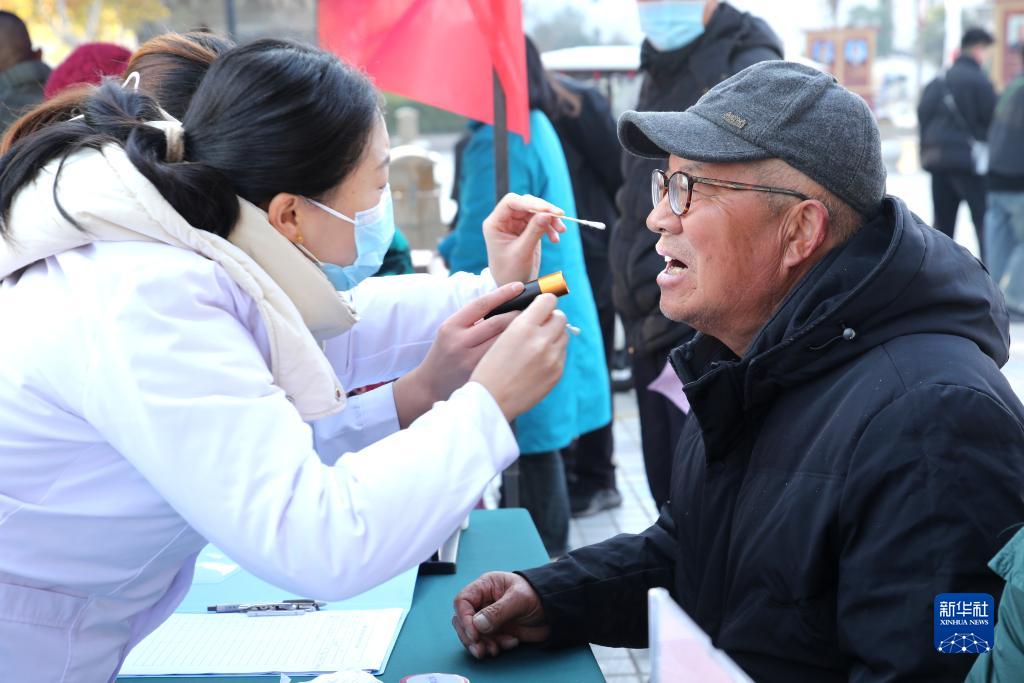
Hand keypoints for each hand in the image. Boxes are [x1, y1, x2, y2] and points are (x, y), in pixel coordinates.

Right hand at [393, 282, 523, 426]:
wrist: (431, 386)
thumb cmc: (446, 353)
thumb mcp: (450, 331)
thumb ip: (473, 318)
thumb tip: (507, 301)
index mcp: (451, 326)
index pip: (481, 304)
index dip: (503, 293)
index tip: (520, 286)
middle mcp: (460, 343)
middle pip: (498, 322)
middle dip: (519, 314)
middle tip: (533, 310)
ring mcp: (471, 361)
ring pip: (506, 341)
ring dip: (523, 332)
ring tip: (533, 328)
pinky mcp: (482, 376)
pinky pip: (507, 359)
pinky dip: (519, 351)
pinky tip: (528, 347)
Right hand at [452, 571, 550, 658]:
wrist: (555, 609)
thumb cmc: (537, 594)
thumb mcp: (518, 600)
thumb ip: (498, 611)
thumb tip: (477, 624)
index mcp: (485, 587)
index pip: (463, 601)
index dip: (464, 618)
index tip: (474, 634)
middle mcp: (483, 602)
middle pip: (463, 620)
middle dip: (470, 636)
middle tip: (481, 648)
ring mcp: (489, 618)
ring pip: (472, 634)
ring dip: (482, 644)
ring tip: (495, 650)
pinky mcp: (496, 630)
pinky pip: (486, 641)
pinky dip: (494, 646)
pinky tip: (510, 643)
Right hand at [469, 293, 567, 420]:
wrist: (490, 400)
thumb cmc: (489, 368)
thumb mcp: (501, 337)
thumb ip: (523, 322)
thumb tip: (541, 310)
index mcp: (523, 327)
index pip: (548, 301)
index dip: (545, 301)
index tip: (542, 305)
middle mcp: (541, 341)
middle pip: (560, 317)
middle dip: (552, 318)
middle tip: (541, 324)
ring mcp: (552, 358)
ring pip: (564, 335)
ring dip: (554, 335)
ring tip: (538, 345)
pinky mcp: (557, 373)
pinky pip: (562, 354)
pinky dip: (553, 353)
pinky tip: (538, 361)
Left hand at [483, 193, 566, 285]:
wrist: (513, 287)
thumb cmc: (511, 272)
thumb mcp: (522, 252)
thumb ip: (534, 231)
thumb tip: (548, 213)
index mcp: (495, 223)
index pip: (511, 202)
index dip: (529, 202)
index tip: (547, 210)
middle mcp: (505, 220)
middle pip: (526, 203)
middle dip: (544, 209)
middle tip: (560, 216)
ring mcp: (516, 224)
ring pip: (536, 211)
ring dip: (550, 219)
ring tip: (561, 231)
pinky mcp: (527, 230)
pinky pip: (541, 221)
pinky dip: (550, 227)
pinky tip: (556, 238)